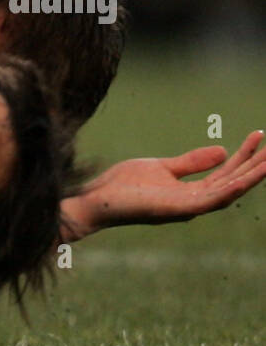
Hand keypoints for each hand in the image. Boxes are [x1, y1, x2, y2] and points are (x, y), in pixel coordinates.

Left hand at [64, 131, 265, 237]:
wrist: (95, 198)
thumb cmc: (123, 186)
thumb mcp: (163, 167)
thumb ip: (191, 162)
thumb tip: (223, 151)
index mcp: (190, 193)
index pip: (225, 174)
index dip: (244, 157)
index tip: (259, 135)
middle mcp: (193, 203)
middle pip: (232, 183)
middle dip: (256, 166)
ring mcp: (186, 208)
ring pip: (228, 192)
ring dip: (251, 177)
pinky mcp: (176, 210)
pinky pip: (211, 200)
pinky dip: (231, 189)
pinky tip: (247, 177)